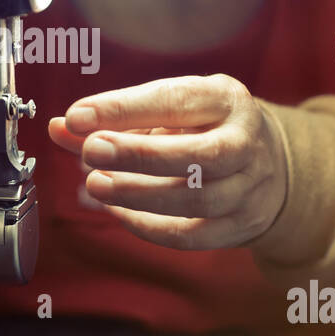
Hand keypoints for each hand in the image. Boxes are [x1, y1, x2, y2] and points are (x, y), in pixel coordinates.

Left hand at [47, 74, 286, 249]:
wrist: (272, 166)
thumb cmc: (206, 129)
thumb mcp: (170, 110)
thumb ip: (116, 118)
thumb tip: (62, 127)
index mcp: (226, 99)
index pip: (176, 100)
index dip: (123, 109)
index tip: (77, 116)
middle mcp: (246, 142)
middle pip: (200, 155)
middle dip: (139, 155)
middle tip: (90, 152)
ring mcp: (249, 188)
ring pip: (197, 198)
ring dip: (139, 194)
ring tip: (96, 184)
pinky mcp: (241, 225)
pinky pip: (192, 235)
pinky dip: (150, 227)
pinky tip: (118, 212)